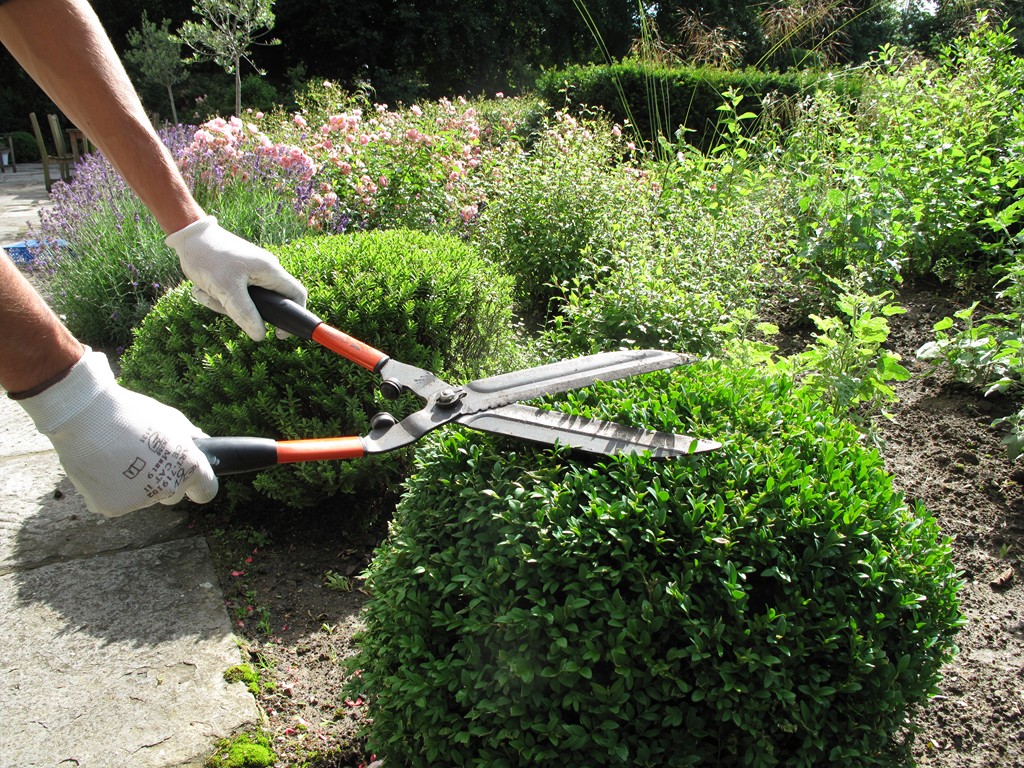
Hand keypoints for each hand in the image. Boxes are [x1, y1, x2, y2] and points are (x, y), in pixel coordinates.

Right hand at [17, 350, 217, 516]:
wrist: (86, 416)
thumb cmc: (132, 412)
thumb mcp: (171, 418)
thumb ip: (190, 437)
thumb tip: (202, 444)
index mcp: (189, 467)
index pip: (207, 491)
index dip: (199, 484)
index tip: (191, 480)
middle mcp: (168, 488)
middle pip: (172, 494)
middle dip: (164, 481)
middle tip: (143, 459)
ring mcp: (140, 501)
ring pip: (143, 498)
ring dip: (135, 485)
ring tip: (118, 458)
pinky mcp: (112, 508)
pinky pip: (117, 502)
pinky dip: (111, 490)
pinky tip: (103, 468)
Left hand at [167, 216, 307, 340]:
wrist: (188, 236)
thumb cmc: (209, 257)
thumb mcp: (226, 289)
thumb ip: (245, 313)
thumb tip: (260, 335)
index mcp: (270, 270)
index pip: (296, 294)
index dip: (295, 315)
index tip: (279, 333)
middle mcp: (263, 271)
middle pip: (267, 303)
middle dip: (244, 312)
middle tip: (226, 308)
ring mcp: (249, 272)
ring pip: (245, 302)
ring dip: (224, 304)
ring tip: (208, 293)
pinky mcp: (235, 274)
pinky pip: (232, 295)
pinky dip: (217, 297)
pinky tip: (203, 288)